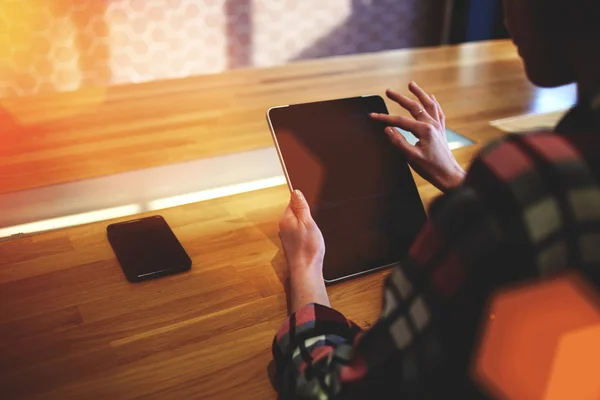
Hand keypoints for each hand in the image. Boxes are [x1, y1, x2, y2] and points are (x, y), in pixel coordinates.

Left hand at [279, 189, 329, 311]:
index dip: (303, 203)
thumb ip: (301, 207)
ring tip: (313, 233)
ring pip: (298, 224)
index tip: (311, 208)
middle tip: (314, 223)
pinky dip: (306, 234)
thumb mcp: (308, 222)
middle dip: (306, 215)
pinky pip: (299, 233)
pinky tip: (312, 240)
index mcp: (286, 219)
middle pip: (295, 213)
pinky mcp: (292, 244)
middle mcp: (283, 227)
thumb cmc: (308, 248)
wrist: (306, 270)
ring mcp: (287, 236)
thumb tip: (295, 192)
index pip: (292, 202)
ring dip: (307, 226)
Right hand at [371, 82, 464, 191]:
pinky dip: (434, 103)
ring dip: (420, 94)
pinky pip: (438, 112)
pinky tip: (432, 98)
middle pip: (414, 107)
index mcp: (424, 130)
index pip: (400, 121)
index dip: (384, 118)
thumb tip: (388, 129)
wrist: (450, 176)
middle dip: (400, 98)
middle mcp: (432, 125)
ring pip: (429, 105)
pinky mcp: (442, 131)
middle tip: (388, 91)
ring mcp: (438, 126)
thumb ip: (399, 142)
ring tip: (411, 85)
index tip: (373, 116)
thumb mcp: (411, 157)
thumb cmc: (431, 169)